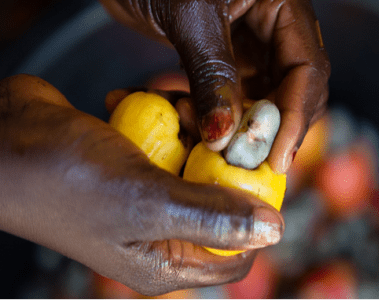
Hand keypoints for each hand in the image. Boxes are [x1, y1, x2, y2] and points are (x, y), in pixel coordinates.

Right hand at [0, 74, 283, 295]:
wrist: (6, 138)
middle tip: (212, 126)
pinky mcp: (136, 165)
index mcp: (165, 261)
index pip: (235, 254)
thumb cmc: (67, 180)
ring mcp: (147, 197)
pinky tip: (135, 105)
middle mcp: (160, 235)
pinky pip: (167, 144)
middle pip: (218, 202)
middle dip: (220, 162)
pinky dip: (161, 122)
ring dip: (190, 133)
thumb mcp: (147, 202)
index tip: (257, 170)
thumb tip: (273, 231)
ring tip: (173, 108)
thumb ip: (212, 217)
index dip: (254, 217)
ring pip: (194, 166)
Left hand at [99, 0, 330, 173]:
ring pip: (254, 101)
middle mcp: (272, 30)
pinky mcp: (221, 62)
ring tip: (197, 130)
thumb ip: (213, 74)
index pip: (308, 69)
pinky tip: (184, 116)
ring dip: (230, 126)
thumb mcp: (191, 18)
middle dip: (265, 128)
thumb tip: (223, 136)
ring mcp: (247, 48)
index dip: (296, 117)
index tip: (278, 157)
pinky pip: (224, 98)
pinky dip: (208, 115)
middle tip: (239, 157)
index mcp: (283, 6)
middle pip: (288, 92)